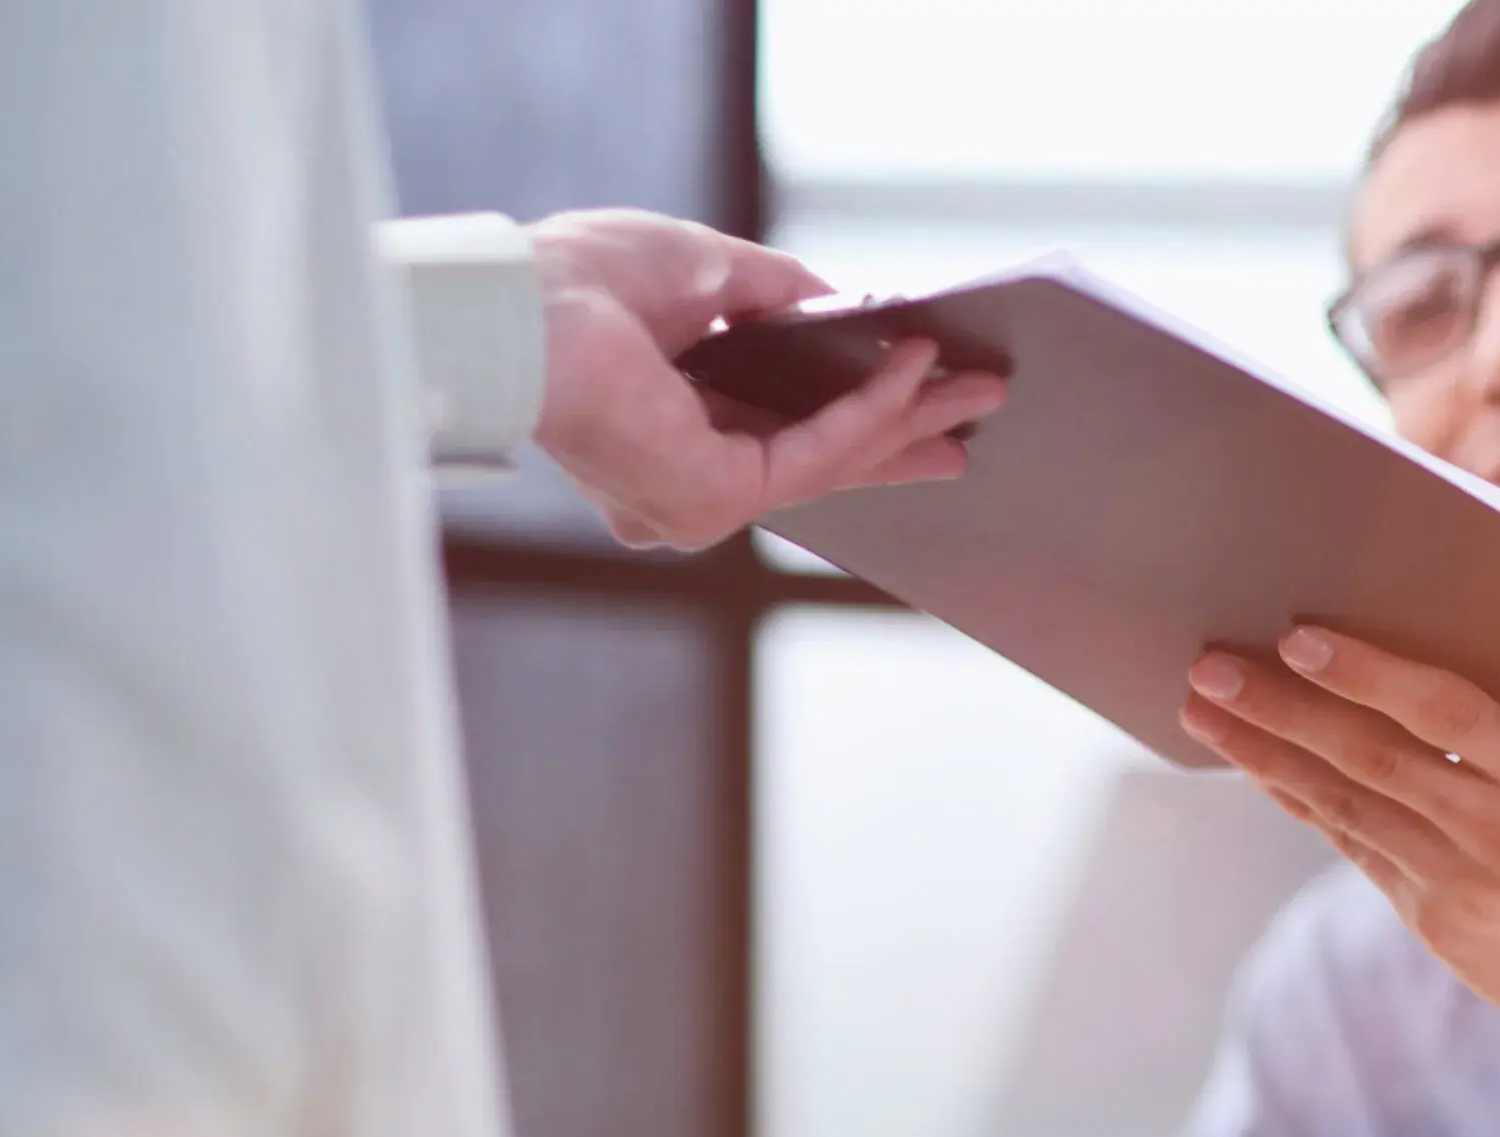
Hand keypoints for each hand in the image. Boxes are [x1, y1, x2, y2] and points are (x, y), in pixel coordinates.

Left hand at [527, 209, 1006, 549]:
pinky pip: (816, 450)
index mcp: (666, 436)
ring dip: (911, 418)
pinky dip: (871, 408)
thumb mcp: (704, 270)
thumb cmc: (575, 281)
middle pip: (821, 459)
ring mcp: (700, 504)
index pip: (780, 432)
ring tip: (978, 388)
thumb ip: (776, 293)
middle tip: (974, 417)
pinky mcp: (715, 501)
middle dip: (906, 436)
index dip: (856, 417)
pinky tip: (913, 368)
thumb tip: (843, 303)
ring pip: (831, 459)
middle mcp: (682, 486)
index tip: (920, 395)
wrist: (521, 307)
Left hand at [1180, 628, 1499, 1076]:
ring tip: (1205, 711)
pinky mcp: (1435, 926)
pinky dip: (1301, 801)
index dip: (1368, 674)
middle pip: (1374, 759)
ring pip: (1346, 808)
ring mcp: (1465, 888)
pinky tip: (1257, 764)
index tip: (1298, 637)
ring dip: (1267, 756)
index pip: (1448, 713)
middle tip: (1210, 668)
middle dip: (1283, 710)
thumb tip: (1450, 613)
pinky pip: (1353, 848)